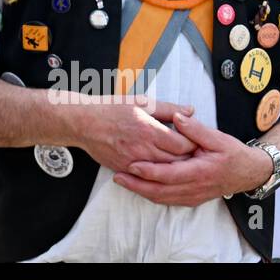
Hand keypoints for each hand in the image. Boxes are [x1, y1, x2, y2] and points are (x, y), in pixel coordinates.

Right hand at [71, 96, 196, 173]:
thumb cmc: (112, 109)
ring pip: (164, 172)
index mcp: (149, 130)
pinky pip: (147, 178)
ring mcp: (133, 162)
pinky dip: (157, 174)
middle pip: (177, 162)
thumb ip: (168, 108)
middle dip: (188, 158)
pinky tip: (161, 168)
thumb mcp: (141, 102)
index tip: (196, 141)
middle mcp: (143, 149)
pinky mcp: (125, 170)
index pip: (183, 144)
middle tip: (194, 154)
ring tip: (180, 161)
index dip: (193, 144)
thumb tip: (190, 110)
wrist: (83, 123)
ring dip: (174, 168)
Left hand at [113, 112, 273, 206]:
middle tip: (117, 176)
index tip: (131, 165)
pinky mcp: (191, 199)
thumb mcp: (218, 138)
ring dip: (141, 191)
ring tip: (122, 181)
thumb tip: (178, 116)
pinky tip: (139, 187)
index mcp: (199, 171)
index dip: (149, 172)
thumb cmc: (233, 154)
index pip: (169, 175)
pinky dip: (152, 195)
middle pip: (160, 191)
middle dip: (137, 186)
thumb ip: (196, 129)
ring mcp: (193, 196)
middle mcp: (194, 188)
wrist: (249, 173)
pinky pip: (168, 200)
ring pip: (162, 198)